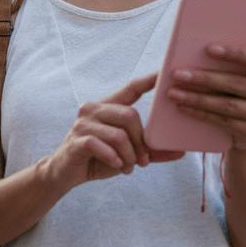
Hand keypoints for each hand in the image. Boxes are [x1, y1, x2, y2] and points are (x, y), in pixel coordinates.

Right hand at [47, 72, 184, 192]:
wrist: (65, 173)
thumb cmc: (97, 158)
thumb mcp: (127, 154)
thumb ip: (150, 151)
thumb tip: (180, 151)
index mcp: (107, 106)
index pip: (131, 88)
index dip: (149, 80)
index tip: (164, 73)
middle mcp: (94, 108)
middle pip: (130, 115)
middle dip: (141, 142)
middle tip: (143, 161)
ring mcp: (83, 123)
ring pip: (119, 135)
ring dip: (129, 156)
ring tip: (127, 167)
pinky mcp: (77, 139)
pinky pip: (103, 146)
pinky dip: (114, 159)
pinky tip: (115, 165)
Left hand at [164, 22, 245, 151]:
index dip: (236, 54)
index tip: (208, 49)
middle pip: (238, 84)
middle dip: (204, 79)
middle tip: (177, 74)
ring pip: (228, 105)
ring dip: (197, 99)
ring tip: (173, 92)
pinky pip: (224, 122)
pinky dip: (201, 114)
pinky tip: (183, 107)